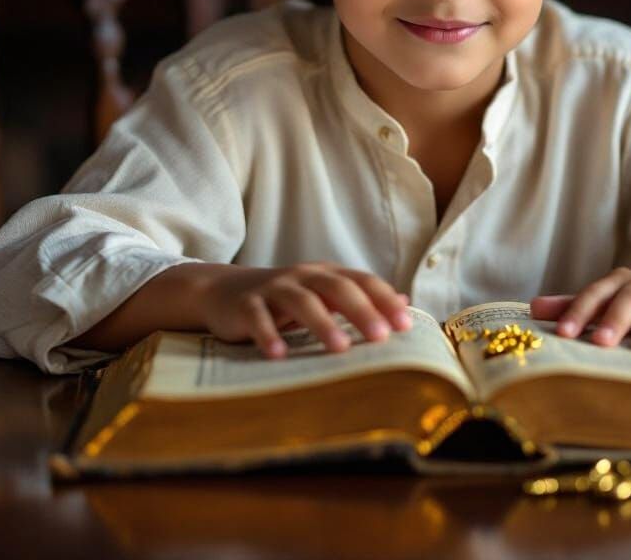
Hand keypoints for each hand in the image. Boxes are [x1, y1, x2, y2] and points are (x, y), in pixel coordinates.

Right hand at [198, 262, 412, 359]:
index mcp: (326, 274)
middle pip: (336, 287)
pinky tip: (280, 355)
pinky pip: (258, 318)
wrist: (224, 292)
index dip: (384, 299)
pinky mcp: (246, 305)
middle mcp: (303, 276)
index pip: (361, 281)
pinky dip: (268, 335)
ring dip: (322, 324)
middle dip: (361, 311)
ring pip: (301, 301)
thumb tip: (403, 300)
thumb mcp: (322, 295)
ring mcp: (273, 289)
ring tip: (340, 349)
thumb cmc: (283, 300)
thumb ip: (360, 297)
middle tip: (381, 337)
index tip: (405, 325)